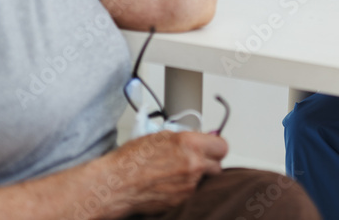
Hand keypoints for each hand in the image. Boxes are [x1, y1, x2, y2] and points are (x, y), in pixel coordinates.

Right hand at [105, 130, 227, 215]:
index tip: (212, 148)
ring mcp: (189, 186)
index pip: (222, 146)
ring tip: (177, 173)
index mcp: (189, 144)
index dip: (216, 147)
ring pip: (204, 181)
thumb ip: (184, 139)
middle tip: (198, 160)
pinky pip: (192, 193)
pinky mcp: (182, 201)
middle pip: (218, 166)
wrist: (116, 184)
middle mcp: (193, 165)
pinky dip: (185, 188)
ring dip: (197, 177)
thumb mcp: (161, 137)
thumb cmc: (131, 159)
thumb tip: (197, 141)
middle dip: (209, 163)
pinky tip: (170, 183)